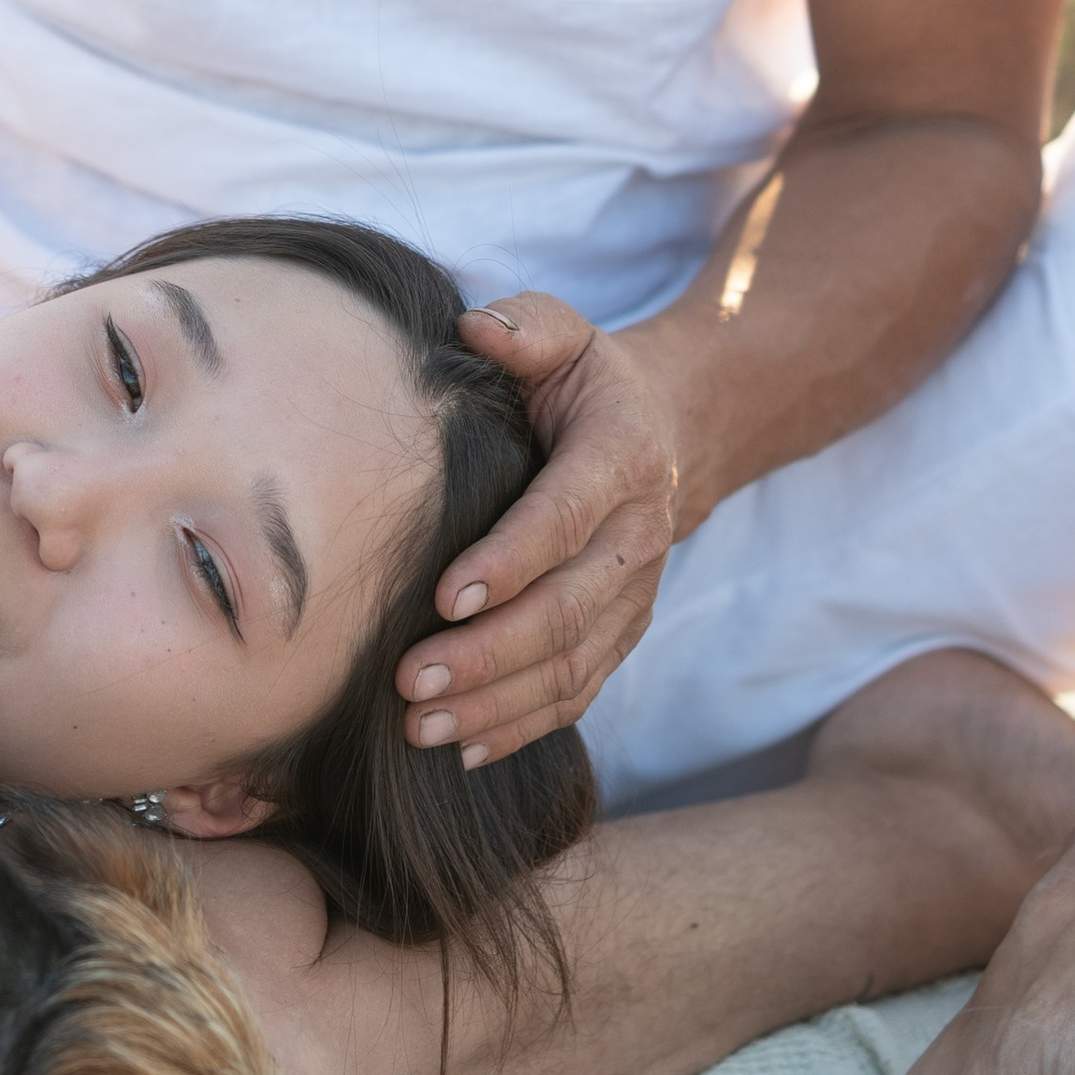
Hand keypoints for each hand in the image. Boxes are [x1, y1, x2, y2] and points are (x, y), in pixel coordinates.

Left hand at [395, 296, 679, 764]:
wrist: (666, 431)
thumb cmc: (585, 380)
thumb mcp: (564, 333)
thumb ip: (525, 326)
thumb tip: (476, 328)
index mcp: (621, 458)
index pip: (564, 518)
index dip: (510, 561)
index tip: (444, 596)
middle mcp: (638, 537)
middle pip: (565, 611)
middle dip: (487, 653)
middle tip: (408, 681)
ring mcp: (634, 595)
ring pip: (570, 666)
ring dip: (495, 704)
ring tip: (419, 726)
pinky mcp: (622, 633)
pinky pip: (578, 692)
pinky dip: (523, 727)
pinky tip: (464, 748)